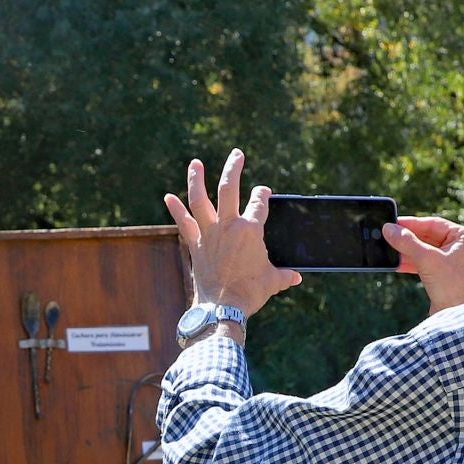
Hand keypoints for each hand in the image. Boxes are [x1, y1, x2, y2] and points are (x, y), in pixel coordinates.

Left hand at [163, 149, 300, 319]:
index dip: (262, 195)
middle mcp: (228, 226)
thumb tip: (296, 277)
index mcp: (251, 230)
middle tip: (236, 154)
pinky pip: (184, 223)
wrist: (223, 308)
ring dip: (197, 179)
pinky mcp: (195, 245)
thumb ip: (284, 275)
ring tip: (195, 163)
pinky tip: (168, 197)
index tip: (263, 193)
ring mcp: (209, 233)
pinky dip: (175, 210)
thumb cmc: (250, 293)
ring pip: (200, 199)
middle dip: (234, 168)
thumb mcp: (272, 282)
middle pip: (230, 189)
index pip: (259, 203)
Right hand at [385, 216, 463, 314]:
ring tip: (391, 250)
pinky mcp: (445, 275)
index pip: (434, 224)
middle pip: (429, 237)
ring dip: (408, 252)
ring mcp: (454, 262)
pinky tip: (398, 264)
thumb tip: (390, 229)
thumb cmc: (454, 288)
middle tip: (390, 235)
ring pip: (425, 250)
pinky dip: (412, 263)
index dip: (412, 223)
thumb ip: (407, 242)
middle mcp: (462, 247)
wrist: (456, 316)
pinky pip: (426, 263)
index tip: (395, 223)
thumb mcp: (427, 260)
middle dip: (409, 239)